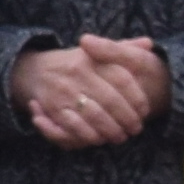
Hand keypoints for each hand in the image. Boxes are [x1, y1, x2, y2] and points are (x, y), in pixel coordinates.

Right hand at [14, 34, 168, 150]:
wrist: (34, 69)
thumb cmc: (74, 63)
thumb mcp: (96, 51)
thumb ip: (121, 48)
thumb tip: (149, 43)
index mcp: (92, 58)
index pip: (122, 79)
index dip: (137, 97)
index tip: (144, 110)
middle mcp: (78, 72)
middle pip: (111, 100)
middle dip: (127, 118)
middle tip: (135, 129)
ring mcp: (64, 90)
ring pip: (96, 116)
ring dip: (111, 130)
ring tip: (120, 137)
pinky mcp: (53, 107)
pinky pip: (75, 126)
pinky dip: (89, 135)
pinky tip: (98, 139)